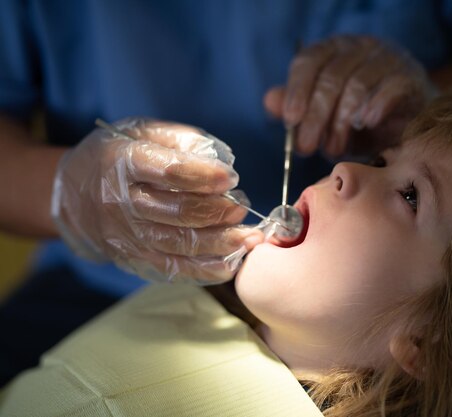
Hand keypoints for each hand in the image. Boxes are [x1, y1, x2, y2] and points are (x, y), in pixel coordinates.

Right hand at [51, 118, 263, 284]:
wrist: (75, 194)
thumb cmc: (118, 156)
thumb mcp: (142, 131)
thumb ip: (181, 140)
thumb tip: (221, 160)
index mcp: (124, 162)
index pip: (169, 171)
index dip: (205, 176)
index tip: (231, 178)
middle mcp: (123, 201)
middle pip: (178, 212)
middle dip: (218, 211)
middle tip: (241, 206)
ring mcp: (127, 235)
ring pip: (179, 244)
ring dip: (220, 243)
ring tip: (249, 237)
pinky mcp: (134, 258)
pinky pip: (173, 269)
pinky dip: (205, 270)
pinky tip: (231, 263)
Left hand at [265, 35, 437, 156]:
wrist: (408, 124)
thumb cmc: (360, 120)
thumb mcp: (324, 118)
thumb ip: (298, 108)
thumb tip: (270, 101)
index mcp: (335, 50)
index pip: (310, 60)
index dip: (297, 89)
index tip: (291, 120)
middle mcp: (360, 48)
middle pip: (332, 76)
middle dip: (316, 115)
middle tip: (307, 147)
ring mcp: (388, 59)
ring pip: (357, 84)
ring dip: (341, 121)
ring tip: (334, 148)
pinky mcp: (410, 77)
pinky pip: (390, 88)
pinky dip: (374, 107)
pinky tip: (364, 125)